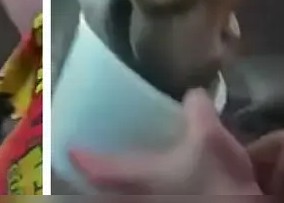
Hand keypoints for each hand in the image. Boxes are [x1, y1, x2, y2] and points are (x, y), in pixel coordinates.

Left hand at [69, 89, 260, 194]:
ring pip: (127, 196)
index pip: (94, 168)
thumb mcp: (209, 135)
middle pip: (103, 191)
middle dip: (98, 174)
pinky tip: (164, 179)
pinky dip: (148, 189)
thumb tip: (193, 92)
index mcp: (135, 177)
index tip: (70, 147)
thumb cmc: (213, 179)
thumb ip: (197, 109)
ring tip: (132, 165)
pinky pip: (149, 197)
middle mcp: (137, 197)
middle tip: (97, 154)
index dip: (80, 156)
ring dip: (124, 185)